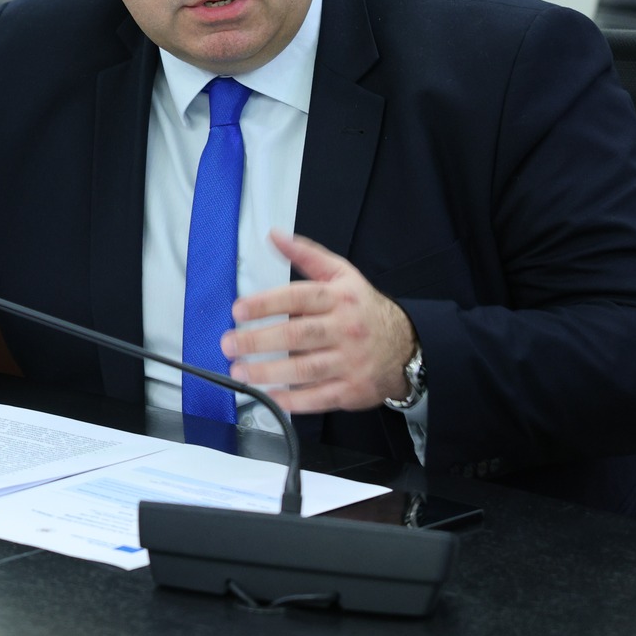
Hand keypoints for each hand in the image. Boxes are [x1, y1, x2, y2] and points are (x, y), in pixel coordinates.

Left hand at [223, 231, 418, 414]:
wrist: (406, 345)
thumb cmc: (362, 308)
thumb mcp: (341, 274)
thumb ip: (306, 254)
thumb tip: (274, 235)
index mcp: (339, 298)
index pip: (298, 297)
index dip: (266, 304)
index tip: (238, 310)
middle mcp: (345, 329)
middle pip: (297, 335)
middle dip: (258, 341)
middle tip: (228, 344)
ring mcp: (350, 361)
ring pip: (305, 369)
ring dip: (268, 372)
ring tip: (239, 371)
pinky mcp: (353, 390)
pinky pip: (320, 398)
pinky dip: (293, 400)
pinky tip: (269, 396)